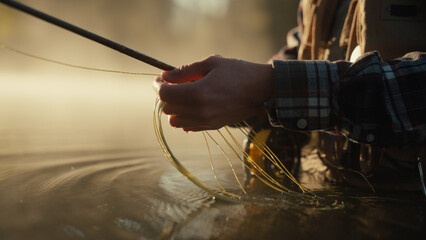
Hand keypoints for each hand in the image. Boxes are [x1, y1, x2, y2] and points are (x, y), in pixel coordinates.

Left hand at [153, 55, 272, 130]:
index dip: (158, 85)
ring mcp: (206, 121)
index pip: (165, 94)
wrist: (262, 89)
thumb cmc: (238, 72)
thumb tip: (165, 76)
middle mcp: (200, 110)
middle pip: (167, 108)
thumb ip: (185, 71)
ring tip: (183, 96)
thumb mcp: (211, 63)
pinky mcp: (213, 126)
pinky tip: (193, 105)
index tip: (161, 79)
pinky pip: (188, 127)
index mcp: (198, 92)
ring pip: (175, 121)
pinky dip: (185, 117)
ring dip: (174, 108)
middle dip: (166, 95)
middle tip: (173, 84)